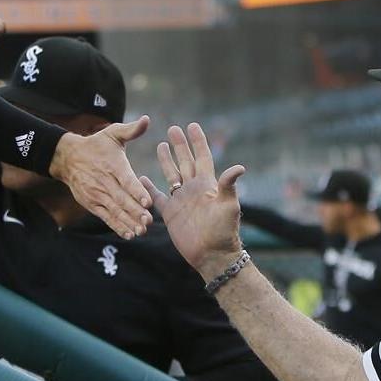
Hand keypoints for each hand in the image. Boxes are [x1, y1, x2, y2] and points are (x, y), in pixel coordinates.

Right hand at [49, 117, 152, 238]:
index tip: (147, 201)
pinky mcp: (92, 204)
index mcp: (113, 165)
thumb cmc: (96, 145)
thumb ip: (131, 129)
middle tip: (149, 221)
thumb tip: (147, 119)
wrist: (68, 158)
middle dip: (135, 211)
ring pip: (115, 211)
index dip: (136, 191)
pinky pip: (106, 217)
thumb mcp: (112, 133)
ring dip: (128, 222)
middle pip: (121, 199)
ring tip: (141, 231)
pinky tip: (128, 234)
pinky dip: (117, 226)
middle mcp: (105, 182)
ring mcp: (97, 195)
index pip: (126, 180)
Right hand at [142, 123, 244, 277]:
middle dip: (180, 144)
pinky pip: (157, 197)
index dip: (198, 141)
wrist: (212, 255)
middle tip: (173, 128)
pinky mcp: (171, 213)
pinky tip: (141, 178)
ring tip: (160, 144)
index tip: (192, 125)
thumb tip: (239, 167)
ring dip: (166, 160)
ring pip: (172, 174)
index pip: (202, 156)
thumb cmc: (223, 231)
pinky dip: (149, 188)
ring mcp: (181, 200)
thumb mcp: (228, 206)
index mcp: (207, 184)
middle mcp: (193, 189)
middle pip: (185, 160)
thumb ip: (228, 186)